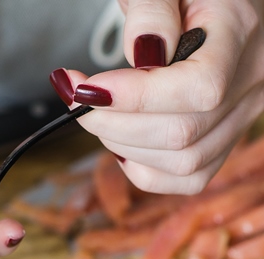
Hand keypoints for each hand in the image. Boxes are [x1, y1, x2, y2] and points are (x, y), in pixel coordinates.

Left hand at [51, 0, 263, 194]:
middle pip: (182, 133)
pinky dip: (145, 169)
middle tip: (76, 97)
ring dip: (122, 145)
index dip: (136, 98)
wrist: (205, 2)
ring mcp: (241, 113)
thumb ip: (151, 10)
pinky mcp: (225, 136)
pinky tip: (122, 143)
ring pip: (183, 162)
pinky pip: (190, 177)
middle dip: (111, 123)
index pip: (199, 87)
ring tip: (95, 114)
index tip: (86, 89)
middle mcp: (250, 80)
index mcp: (238, 32)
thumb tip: (140, 55)